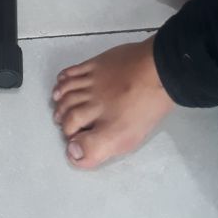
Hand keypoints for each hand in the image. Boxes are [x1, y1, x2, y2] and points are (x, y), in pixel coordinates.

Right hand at [51, 38, 175, 169]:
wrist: (159, 71)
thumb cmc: (148, 107)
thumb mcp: (128, 139)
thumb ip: (97, 149)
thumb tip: (72, 153)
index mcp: (100, 122)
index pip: (74, 132)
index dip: (70, 138)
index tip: (73, 140)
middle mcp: (91, 101)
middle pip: (68, 110)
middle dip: (62, 119)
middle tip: (61, 122)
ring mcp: (92, 80)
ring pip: (67, 91)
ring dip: (60, 100)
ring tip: (58, 104)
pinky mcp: (96, 63)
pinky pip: (73, 71)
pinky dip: (63, 78)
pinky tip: (61, 82)